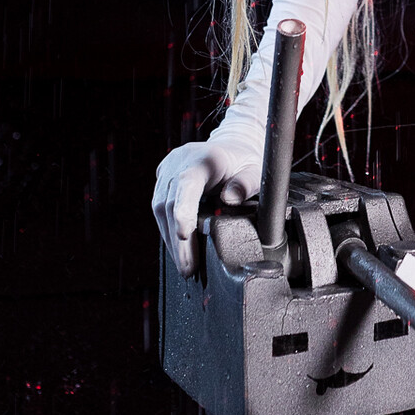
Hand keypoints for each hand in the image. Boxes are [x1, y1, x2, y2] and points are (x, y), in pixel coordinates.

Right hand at [152, 138, 261, 279]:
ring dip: (171, 239)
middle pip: (171, 202)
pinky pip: (159, 206)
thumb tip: (230, 199)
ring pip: (160, 208)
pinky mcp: (163, 179)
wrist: (230, 146)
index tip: (184, 234)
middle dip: (178, 240)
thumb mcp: (255, 170)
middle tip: (188, 267)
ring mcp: (168, 169)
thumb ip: (246, 184)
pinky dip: (168, 229)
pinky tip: (177, 248)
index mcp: (204, 157)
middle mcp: (180, 161)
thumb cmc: (244, 161)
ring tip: (183, 264)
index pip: (187, 183)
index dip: (183, 209)